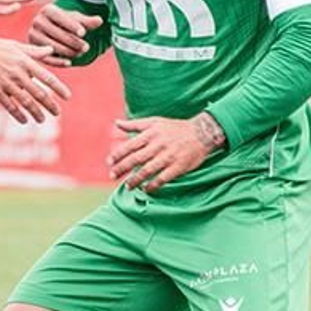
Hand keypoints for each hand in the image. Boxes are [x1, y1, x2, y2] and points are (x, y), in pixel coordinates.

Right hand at [0, 29, 70, 123]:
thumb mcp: (15, 46)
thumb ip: (34, 51)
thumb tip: (51, 50)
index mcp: (25, 61)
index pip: (47, 77)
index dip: (58, 88)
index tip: (67, 96)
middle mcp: (18, 73)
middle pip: (39, 93)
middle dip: (50, 105)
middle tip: (57, 113)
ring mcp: (6, 83)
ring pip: (26, 102)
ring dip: (36, 113)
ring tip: (42, 120)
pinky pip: (10, 106)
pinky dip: (19, 115)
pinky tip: (25, 120)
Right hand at [28, 3, 102, 64]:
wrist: (52, 30)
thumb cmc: (66, 23)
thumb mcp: (77, 21)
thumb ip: (87, 21)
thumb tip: (99, 21)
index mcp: (47, 10)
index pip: (59, 16)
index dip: (71, 25)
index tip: (83, 33)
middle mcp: (37, 21)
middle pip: (56, 33)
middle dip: (73, 41)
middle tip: (86, 47)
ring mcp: (33, 35)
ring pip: (51, 46)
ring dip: (68, 51)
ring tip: (80, 53)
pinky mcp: (33, 49)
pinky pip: (45, 57)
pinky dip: (58, 61)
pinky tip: (69, 62)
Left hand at [108, 113, 226, 191]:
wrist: (201, 133)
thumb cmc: (175, 127)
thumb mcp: (155, 122)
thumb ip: (134, 124)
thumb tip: (116, 123)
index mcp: (151, 134)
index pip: (130, 146)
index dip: (118, 155)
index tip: (109, 162)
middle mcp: (158, 145)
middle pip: (136, 159)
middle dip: (122, 168)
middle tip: (112, 176)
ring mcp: (168, 156)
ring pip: (147, 170)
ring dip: (135, 179)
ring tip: (127, 186)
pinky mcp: (178, 167)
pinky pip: (162, 178)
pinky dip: (153, 185)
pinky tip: (146, 189)